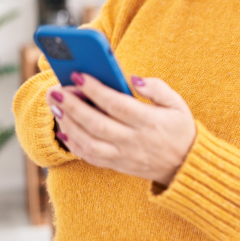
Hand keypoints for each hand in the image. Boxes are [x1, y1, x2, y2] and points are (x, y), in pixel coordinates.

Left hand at [46, 73, 196, 185]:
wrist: (184, 166)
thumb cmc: (179, 129)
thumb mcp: (178, 104)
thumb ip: (157, 88)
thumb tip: (133, 78)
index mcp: (150, 121)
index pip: (116, 104)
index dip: (95, 89)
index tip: (78, 74)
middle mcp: (134, 140)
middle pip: (96, 123)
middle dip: (72, 106)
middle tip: (55, 91)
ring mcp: (123, 155)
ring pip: (88, 142)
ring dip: (68, 124)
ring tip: (56, 106)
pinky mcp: (116, 165)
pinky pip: (89, 157)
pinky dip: (73, 144)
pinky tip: (63, 129)